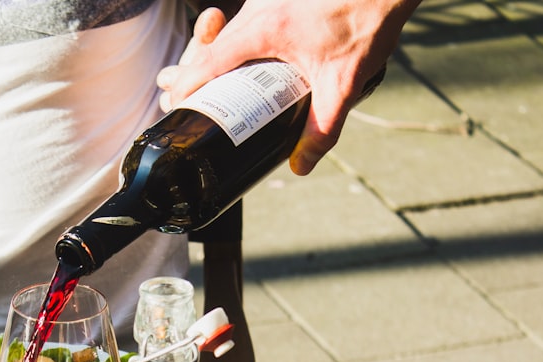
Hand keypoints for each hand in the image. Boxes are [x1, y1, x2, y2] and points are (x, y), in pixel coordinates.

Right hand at [158, 0, 419, 174]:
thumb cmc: (368, 20)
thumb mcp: (343, 84)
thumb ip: (322, 129)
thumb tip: (300, 165)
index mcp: (263, 31)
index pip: (208, 61)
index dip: (186, 86)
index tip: (173, 106)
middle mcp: (258, 9)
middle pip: (211, 48)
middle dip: (194, 74)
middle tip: (183, 100)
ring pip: (228, 33)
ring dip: (216, 58)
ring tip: (209, 87)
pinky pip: (247, 23)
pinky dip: (238, 44)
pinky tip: (250, 63)